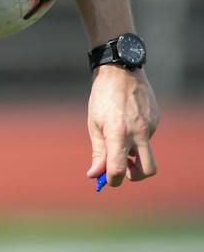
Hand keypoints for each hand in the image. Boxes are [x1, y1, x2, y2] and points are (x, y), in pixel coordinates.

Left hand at [86, 65, 158, 186]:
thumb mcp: (94, 124)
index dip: (112, 180)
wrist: (119, 71)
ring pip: (147, 152)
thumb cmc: (102, 98)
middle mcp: (138, 132)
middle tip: (122, 169)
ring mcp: (150, 127)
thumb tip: (94, 175)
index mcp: (118, 134)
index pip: (118, 169)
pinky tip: (128, 122)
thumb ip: (98, 151)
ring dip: (134, 154)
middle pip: (148, 170)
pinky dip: (138, 138)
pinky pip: (148, 137)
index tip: (106, 179)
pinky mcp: (156, 120)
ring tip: (120, 137)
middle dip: (135, 176)